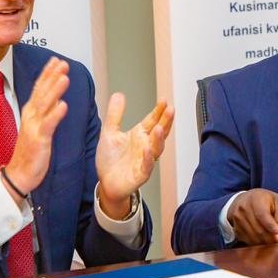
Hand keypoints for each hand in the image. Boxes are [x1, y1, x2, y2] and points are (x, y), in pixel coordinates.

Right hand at [5, 58, 69, 200]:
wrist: (19, 173)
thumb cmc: (31, 150)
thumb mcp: (39, 126)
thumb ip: (46, 111)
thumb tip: (57, 97)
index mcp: (31, 111)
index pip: (40, 88)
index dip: (48, 73)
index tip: (57, 60)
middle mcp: (31, 116)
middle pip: (42, 92)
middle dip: (52, 76)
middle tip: (62, 63)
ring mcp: (34, 127)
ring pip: (45, 105)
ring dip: (55, 90)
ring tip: (64, 77)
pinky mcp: (39, 140)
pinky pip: (48, 125)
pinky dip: (55, 115)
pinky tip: (63, 105)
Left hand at [95, 96, 173, 217]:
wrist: (106, 183)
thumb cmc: (111, 160)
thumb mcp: (109, 133)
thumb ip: (115, 115)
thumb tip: (119, 94)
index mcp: (139, 135)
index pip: (152, 120)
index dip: (158, 111)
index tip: (163, 100)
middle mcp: (146, 146)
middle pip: (159, 132)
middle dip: (166, 121)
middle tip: (170, 110)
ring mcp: (145, 160)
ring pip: (156, 148)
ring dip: (159, 139)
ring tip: (160, 128)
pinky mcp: (140, 174)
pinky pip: (146, 166)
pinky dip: (148, 159)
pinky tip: (147, 150)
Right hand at [227, 189, 277, 244]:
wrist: (245, 200)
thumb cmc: (266, 201)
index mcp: (256, 199)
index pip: (263, 216)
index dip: (272, 228)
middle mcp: (244, 208)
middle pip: (258, 229)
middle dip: (271, 238)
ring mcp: (238, 220)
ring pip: (253, 238)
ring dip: (266, 243)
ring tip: (275, 242)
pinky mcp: (236, 229)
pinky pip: (248, 241)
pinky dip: (258, 244)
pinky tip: (266, 241)